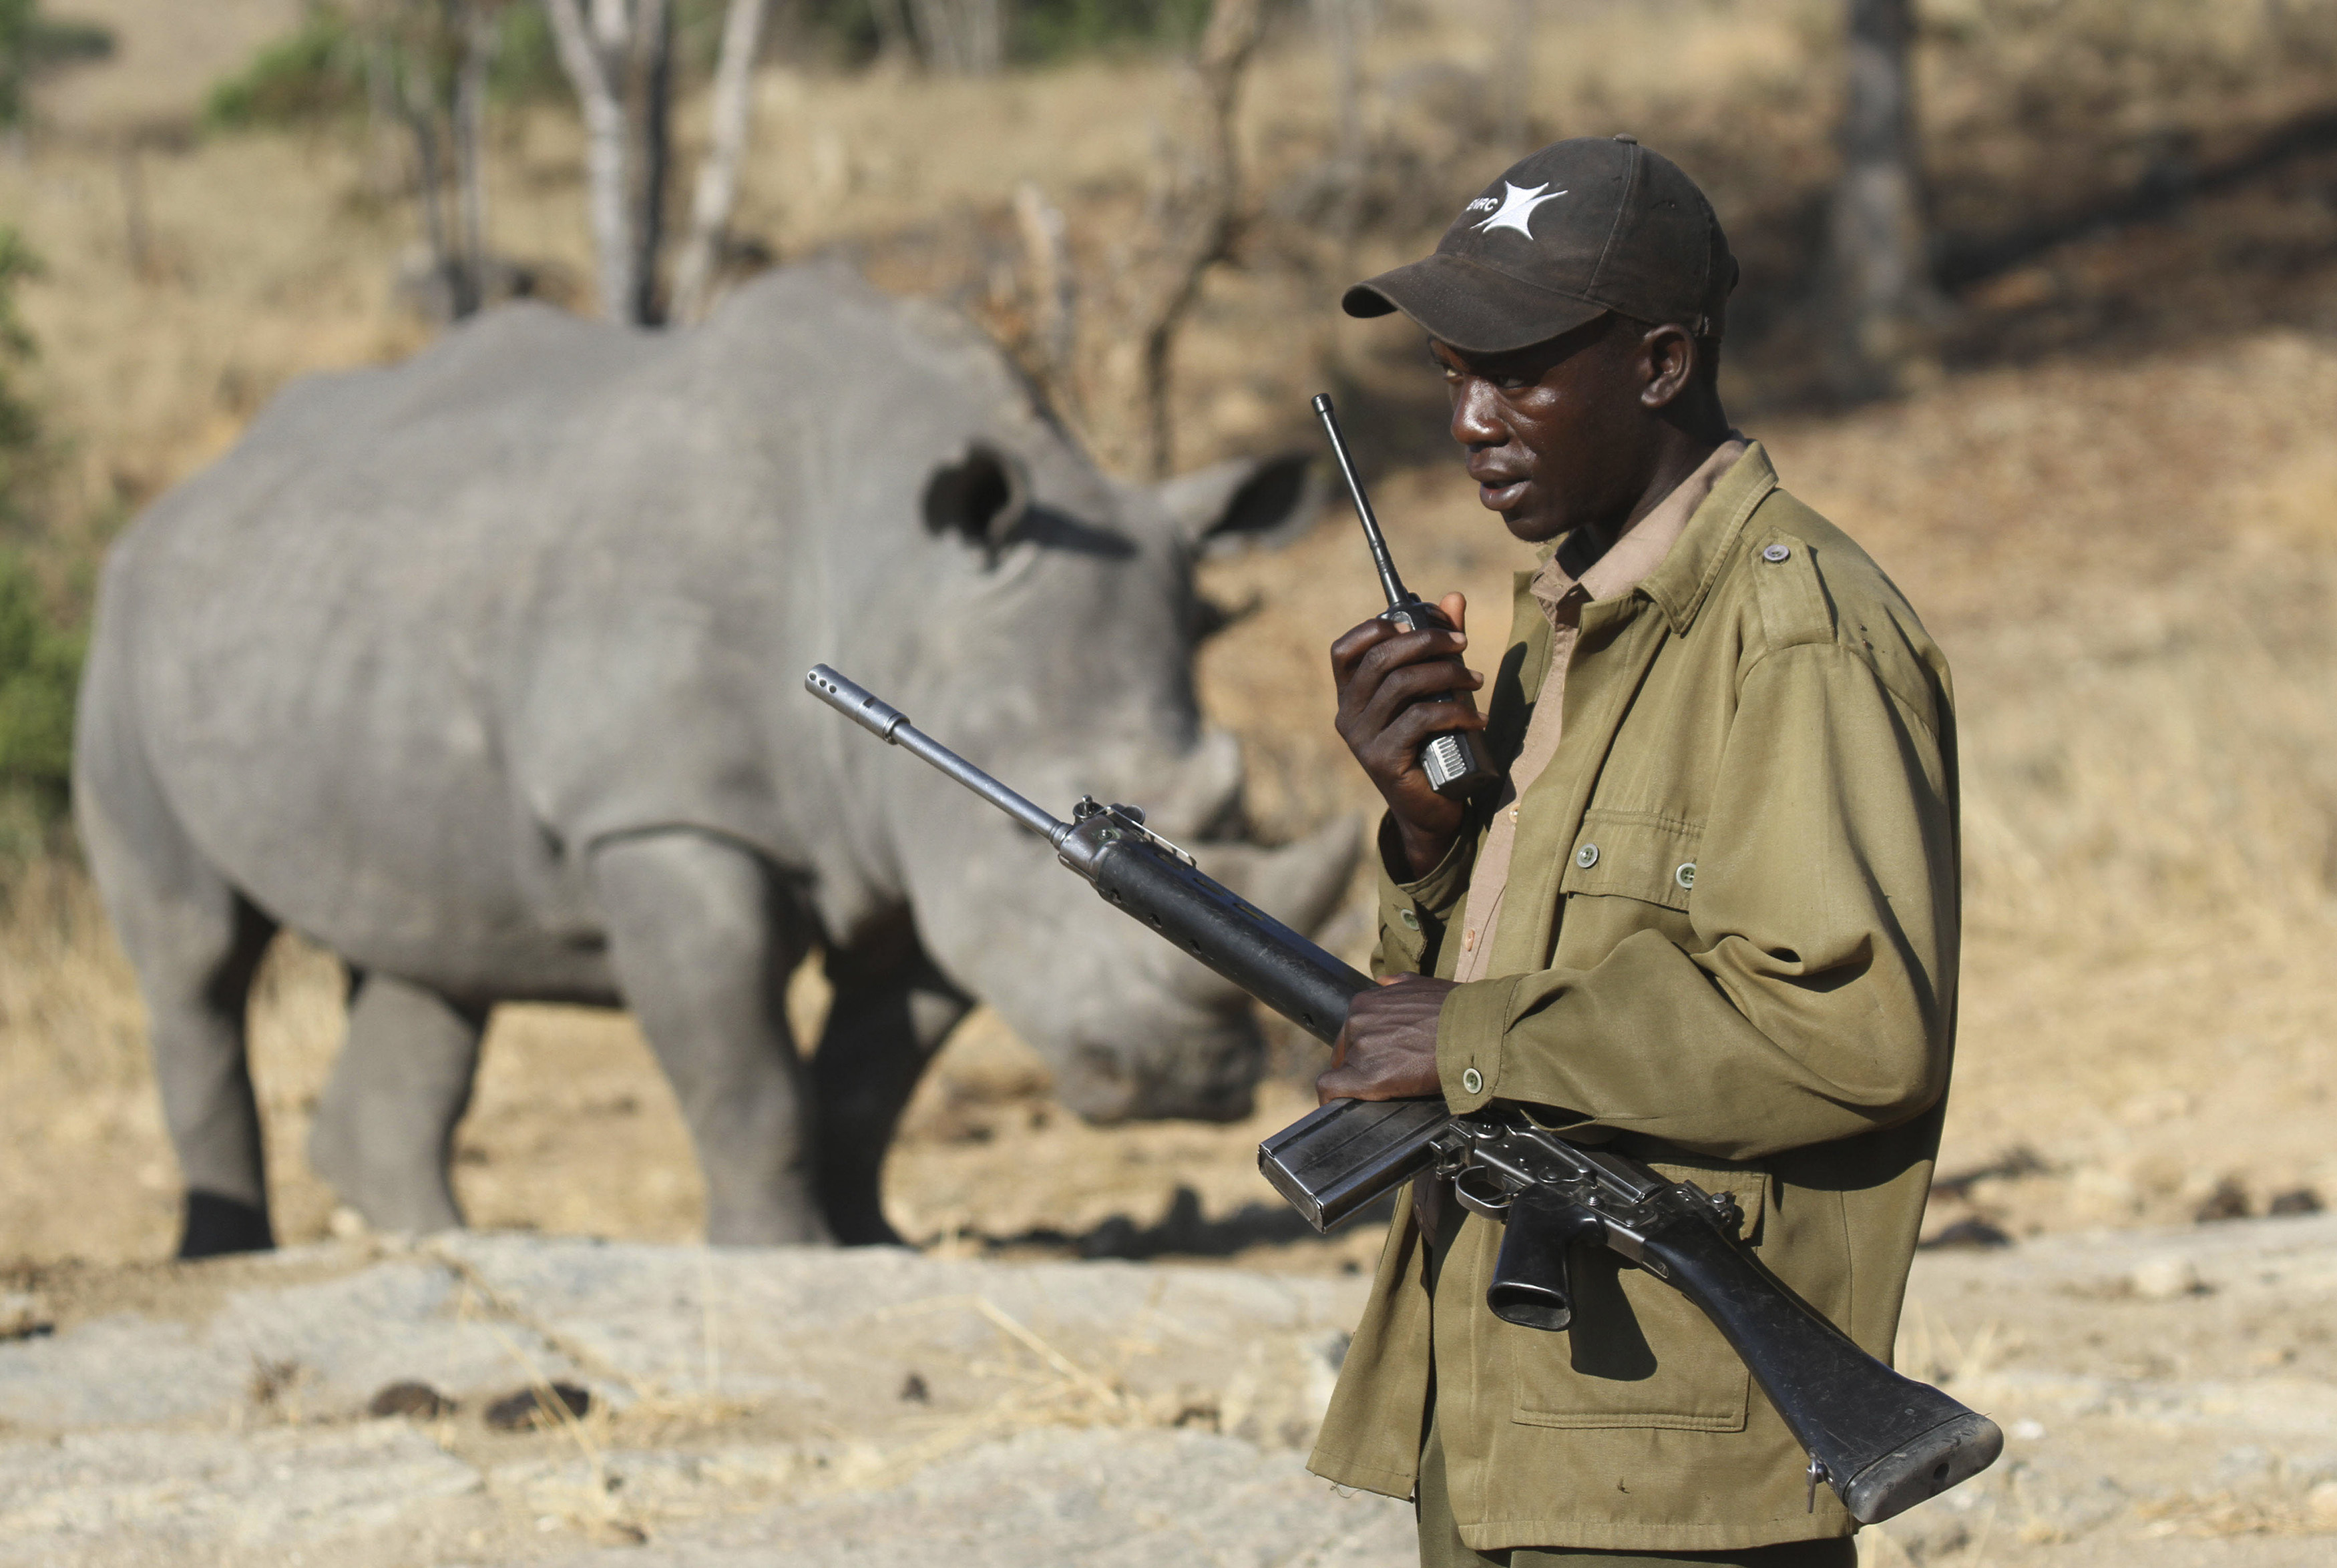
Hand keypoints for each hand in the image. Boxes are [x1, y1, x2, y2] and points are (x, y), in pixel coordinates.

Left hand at [1318, 974, 1455, 1103]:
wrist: (1474, 1032)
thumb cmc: (1454, 1011)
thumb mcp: (1421, 985)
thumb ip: (1396, 985)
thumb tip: (1383, 982)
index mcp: (1365, 1002)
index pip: (1351, 1032)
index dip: (1364, 1049)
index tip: (1378, 1058)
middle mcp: (1356, 1022)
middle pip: (1346, 1052)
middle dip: (1362, 1064)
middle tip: (1389, 1075)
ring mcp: (1360, 1049)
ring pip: (1343, 1071)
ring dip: (1361, 1081)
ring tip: (1389, 1087)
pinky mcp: (1365, 1077)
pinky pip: (1331, 1089)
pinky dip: (1332, 1098)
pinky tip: (1340, 1105)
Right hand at [1330, 591, 1486, 877]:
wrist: (1430, 811)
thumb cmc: (1433, 743)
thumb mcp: (1434, 690)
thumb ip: (1439, 646)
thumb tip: (1454, 597)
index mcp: (1351, 695)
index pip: (1344, 651)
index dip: (1373, 629)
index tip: (1415, 624)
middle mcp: (1348, 715)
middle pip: (1380, 660)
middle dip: (1426, 642)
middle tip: (1463, 643)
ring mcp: (1363, 740)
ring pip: (1402, 685)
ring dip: (1448, 674)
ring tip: (1478, 679)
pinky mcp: (1383, 761)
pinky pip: (1420, 719)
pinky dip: (1455, 711)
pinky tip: (1477, 716)